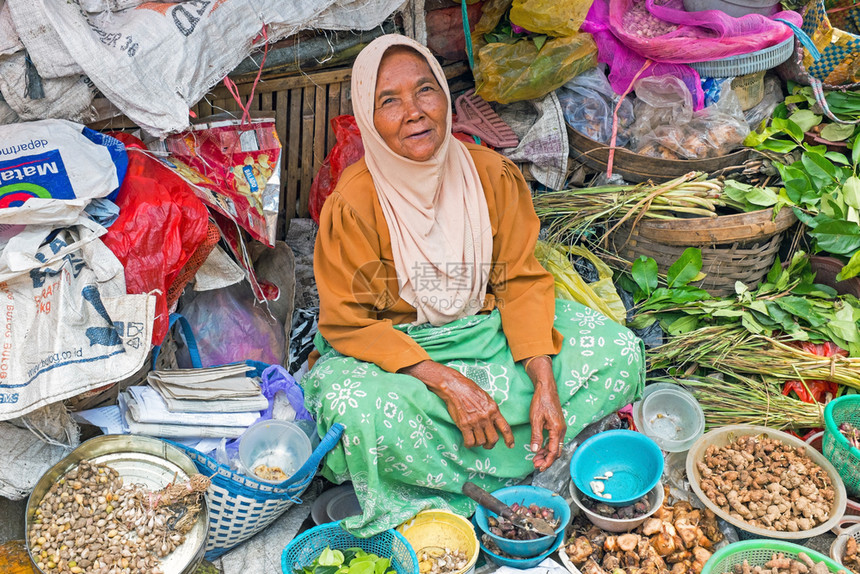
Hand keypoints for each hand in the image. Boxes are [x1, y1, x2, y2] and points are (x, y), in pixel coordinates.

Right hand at [400, 360, 514, 449]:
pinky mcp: (464, 425)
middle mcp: (486, 417)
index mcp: (494, 409)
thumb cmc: (469, 390)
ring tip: (475, 440)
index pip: (505, 428)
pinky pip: (470, 441)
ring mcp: (475, 421)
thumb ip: (491, 410)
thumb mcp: (486, 398)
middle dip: (491, 444)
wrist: (455, 387)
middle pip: (493, 439)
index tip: (511, 446)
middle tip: (487, 445)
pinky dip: (469, 444)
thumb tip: (494, 422)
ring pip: (481, 442)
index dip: (509, 439)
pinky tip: (468, 442)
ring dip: (479, 444)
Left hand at [524, 355, 565, 470]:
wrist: (546, 388)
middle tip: (535, 464)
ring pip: (555, 447)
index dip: (546, 462)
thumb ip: (536, 435)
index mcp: (557, 430)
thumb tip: (535, 450)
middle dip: (547, 460)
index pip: (553, 452)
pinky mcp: (557, 426)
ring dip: (546, 454)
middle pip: (556, 452)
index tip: (539, 467)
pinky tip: (539, 449)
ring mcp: (560, 428)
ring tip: (535, 459)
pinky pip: (554, 441)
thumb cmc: (541, 401)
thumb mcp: (536, 419)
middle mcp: (561, 430)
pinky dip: (547, 447)